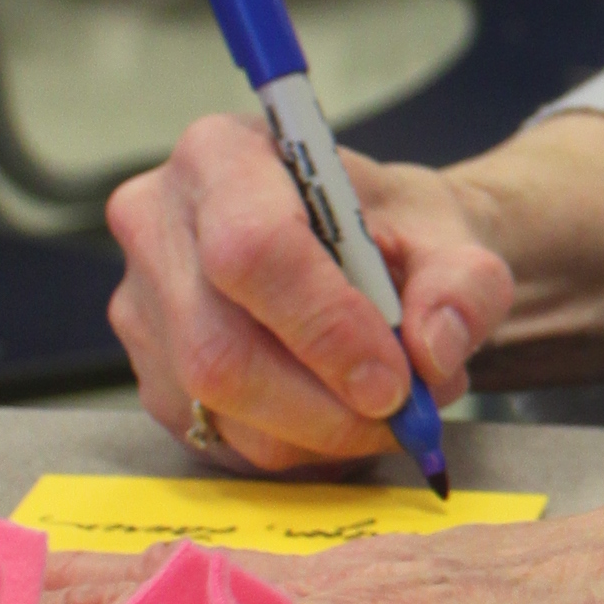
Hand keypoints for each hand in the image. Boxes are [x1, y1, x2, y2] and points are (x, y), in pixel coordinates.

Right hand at [105, 114, 513, 471]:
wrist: (367, 246)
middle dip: (325, 405)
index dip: (327, 328)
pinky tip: (339, 419)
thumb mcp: (450, 233)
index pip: (254, 250)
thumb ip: (462, 283)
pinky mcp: (151, 373)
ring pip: (216, 406)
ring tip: (386, 410)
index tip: (395, 379)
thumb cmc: (393, 227)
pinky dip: (294, 447)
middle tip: (403, 414)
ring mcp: (141, 305)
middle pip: (219, 349)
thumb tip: (433, 351)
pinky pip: (216, 438)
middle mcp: (158, 224)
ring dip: (319, 434)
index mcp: (223, 156)